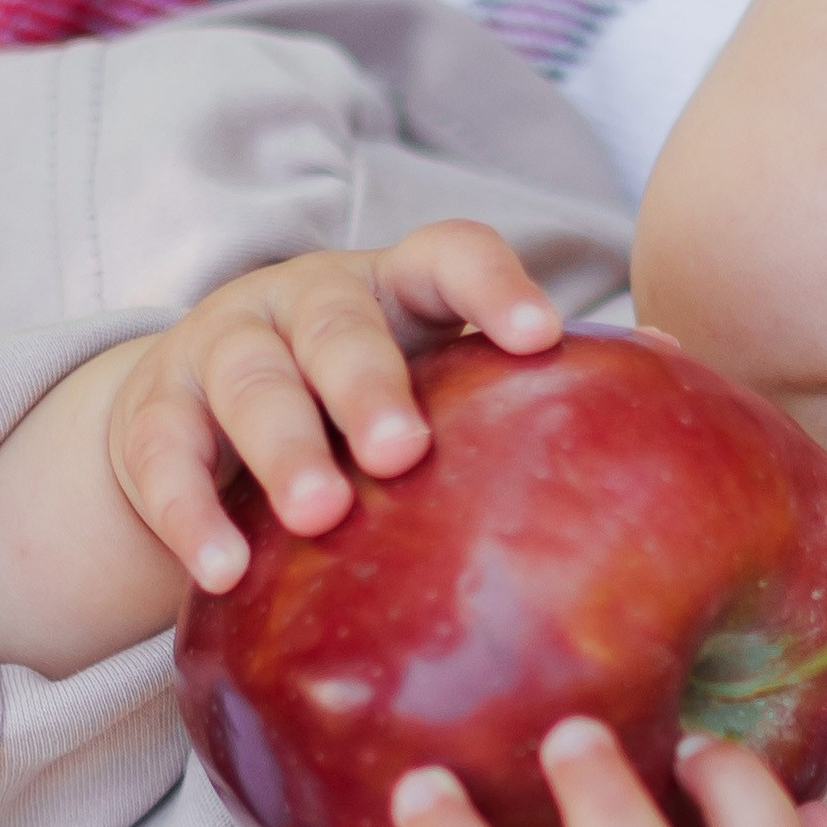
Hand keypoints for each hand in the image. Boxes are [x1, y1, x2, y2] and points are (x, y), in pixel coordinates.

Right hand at [107, 223, 560, 594]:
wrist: (197, 419)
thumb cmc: (356, 401)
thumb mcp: (428, 377)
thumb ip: (518, 380)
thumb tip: (673, 365)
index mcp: (392, 287)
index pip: (447, 256)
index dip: (494, 287)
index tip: (541, 338)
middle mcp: (302, 301)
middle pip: (337, 325)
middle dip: (369, 385)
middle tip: (404, 451)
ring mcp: (221, 349)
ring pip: (251, 385)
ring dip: (284, 449)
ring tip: (319, 514)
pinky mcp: (154, 415)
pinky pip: (164, 457)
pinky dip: (190, 514)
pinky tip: (221, 571)